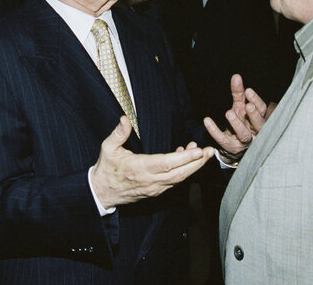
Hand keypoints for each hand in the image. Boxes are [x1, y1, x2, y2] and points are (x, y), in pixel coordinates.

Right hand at [91, 116, 214, 208]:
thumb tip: (124, 118)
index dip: (184, 158)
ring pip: (179, 179)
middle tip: (210, 151)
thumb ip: (118, 134)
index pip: (167, 164)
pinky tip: (187, 158)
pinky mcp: (156, 190)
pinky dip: (184, 171)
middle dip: (197, 163)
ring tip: (204, 153)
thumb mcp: (108, 148)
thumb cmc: (106, 169)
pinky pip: (174, 181)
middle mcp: (150, 180)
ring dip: (193, 167)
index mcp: (140, 168)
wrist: (102, 192)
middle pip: (179, 174)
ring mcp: (155, 188)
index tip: (198, 150)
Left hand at [203, 74, 274, 163]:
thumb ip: (239, 93)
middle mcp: (255, 133)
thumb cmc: (240, 123)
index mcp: (259, 121)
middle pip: (258, 125)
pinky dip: (214, 131)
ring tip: (229, 113)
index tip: (248, 91)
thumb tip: (236, 76)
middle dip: (253, 115)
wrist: (233, 145)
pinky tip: (207, 121)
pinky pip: (222, 140)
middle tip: (247, 106)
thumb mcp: (239, 107)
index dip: (256, 101)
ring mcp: (244, 142)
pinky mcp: (231, 148)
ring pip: (243, 135)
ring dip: (237, 124)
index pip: (262, 111)